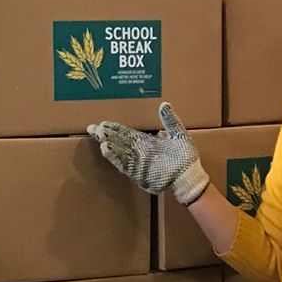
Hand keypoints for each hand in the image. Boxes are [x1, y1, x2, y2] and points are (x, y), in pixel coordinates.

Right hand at [87, 102, 209, 204]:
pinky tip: (106, 150)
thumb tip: (164, 104)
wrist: (189, 176)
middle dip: (106, 135)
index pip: (126, 133)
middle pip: (118, 141)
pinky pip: (123, 164)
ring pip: (118, 152)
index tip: (102, 123)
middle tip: (93, 128)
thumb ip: (170, 120)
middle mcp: (139, 151)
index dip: (114, 128)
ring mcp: (138, 162)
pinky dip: (114, 157)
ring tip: (98, 137)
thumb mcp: (179, 134)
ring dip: (108, 145)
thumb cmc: (186, 157)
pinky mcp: (138, 172)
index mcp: (146, 142)